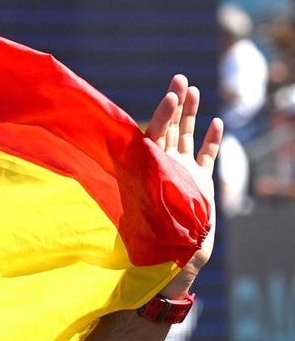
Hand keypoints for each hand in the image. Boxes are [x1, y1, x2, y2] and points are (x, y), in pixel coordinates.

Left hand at [143, 75, 220, 294]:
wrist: (172, 262)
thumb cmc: (150, 240)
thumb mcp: (141, 210)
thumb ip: (139, 187)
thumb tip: (124, 167)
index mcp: (149, 172)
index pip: (154, 136)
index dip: (161, 116)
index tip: (169, 96)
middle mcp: (164, 169)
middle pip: (168, 129)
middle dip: (174, 104)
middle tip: (179, 78)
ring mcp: (182, 174)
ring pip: (186, 138)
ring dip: (190, 115)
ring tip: (193, 90)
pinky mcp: (198, 185)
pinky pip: (205, 158)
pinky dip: (210, 141)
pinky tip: (215, 123)